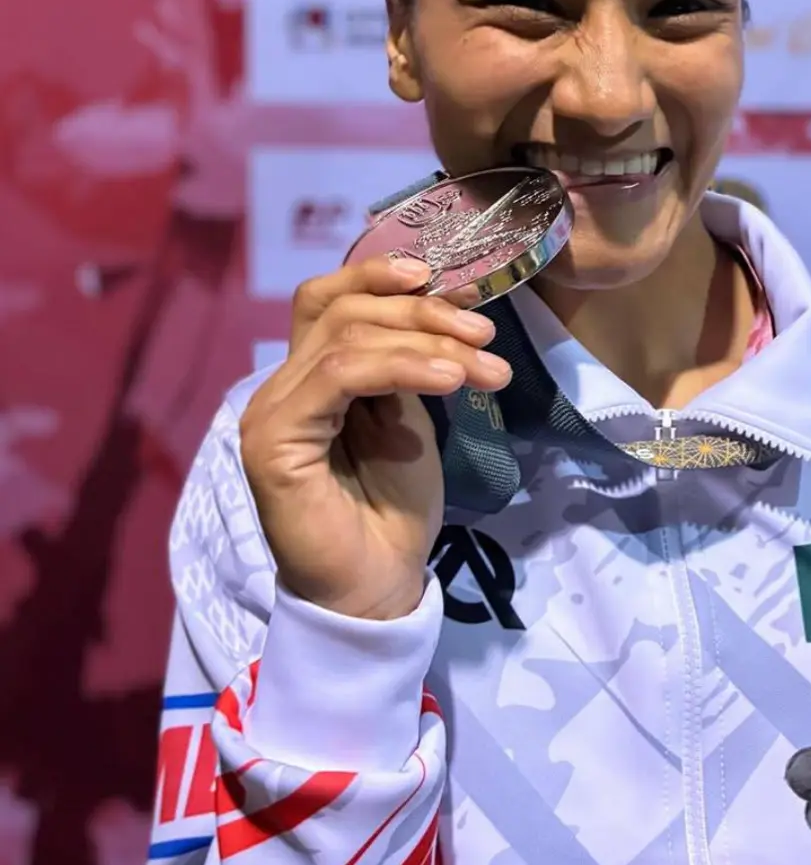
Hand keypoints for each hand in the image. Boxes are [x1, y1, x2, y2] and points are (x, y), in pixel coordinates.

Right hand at [240, 255, 511, 619]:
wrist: (375, 589)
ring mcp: (271, 412)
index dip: (381, 276)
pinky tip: (451, 379)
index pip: (329, 301)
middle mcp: (280, 387)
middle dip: (423, 312)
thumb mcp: (408, 422)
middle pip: (342, 309)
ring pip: (345, 336)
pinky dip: (402, 366)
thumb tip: (436, 311)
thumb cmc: (390, 513)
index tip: (448, 278)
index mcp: (307, 379)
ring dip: (427, 341)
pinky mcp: (273, 441)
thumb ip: (404, 369)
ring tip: (484, 366)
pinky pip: (339, 375)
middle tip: (485, 334)